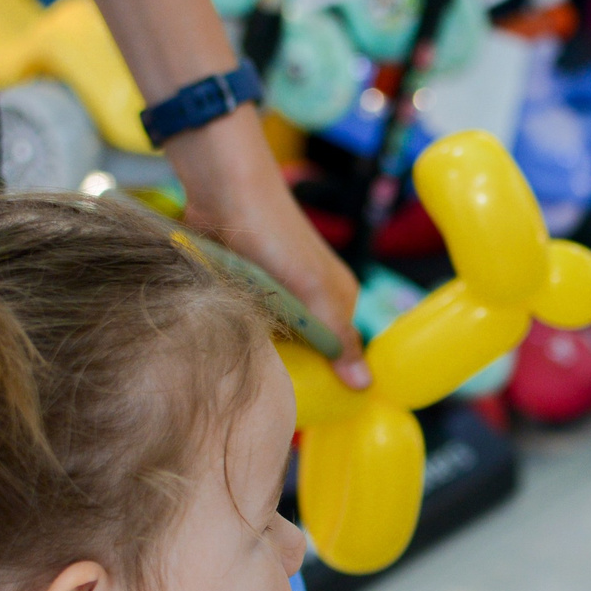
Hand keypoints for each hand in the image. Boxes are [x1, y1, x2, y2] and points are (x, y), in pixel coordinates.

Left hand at [167, 109, 371, 388]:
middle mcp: (312, 295)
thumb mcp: (314, 292)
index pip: (339, 352)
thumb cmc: (276, 237)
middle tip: (268, 388)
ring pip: (274, 335)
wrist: (224, 189)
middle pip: (304, 346)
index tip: (304, 401)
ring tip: (246, 369)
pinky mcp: (245, 283)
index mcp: (339, 297)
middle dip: (289, 364)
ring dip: (262, 348)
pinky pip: (247, 319)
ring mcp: (277, 289)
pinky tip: (230, 342)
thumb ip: (337, 339)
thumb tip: (365, 387)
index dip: (325, 376)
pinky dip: (241, 329)